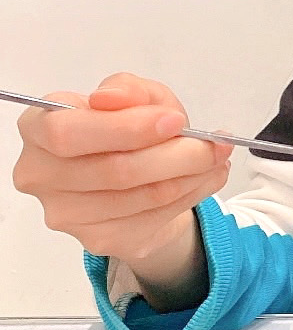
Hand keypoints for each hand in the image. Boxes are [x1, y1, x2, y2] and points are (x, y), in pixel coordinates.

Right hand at [12, 72, 230, 264]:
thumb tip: (113, 98)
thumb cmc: (129, 127)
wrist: (137, 176)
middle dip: (175, 155)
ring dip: (192, 175)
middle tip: (213, 143)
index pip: (67, 132)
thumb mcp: (136, 95)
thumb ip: (128, 89)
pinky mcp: (97, 240)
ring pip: (141, 196)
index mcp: (38, 127)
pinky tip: (207, 177)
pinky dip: (192, 194)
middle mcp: (41, 175)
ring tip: (217, 157)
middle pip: (113, 170)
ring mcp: (67, 214)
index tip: (173, 121)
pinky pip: (154, 218)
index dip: (125, 128)